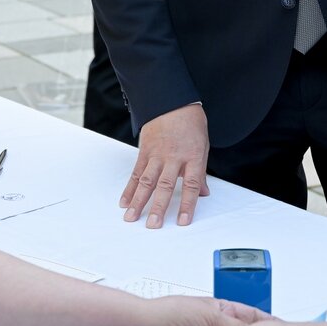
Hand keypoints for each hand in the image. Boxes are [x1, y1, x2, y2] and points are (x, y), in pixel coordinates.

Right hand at [120, 105, 209, 227]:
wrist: (172, 100)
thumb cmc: (190, 123)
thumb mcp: (202, 146)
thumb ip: (200, 171)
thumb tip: (202, 193)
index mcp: (192, 156)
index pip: (190, 184)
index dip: (187, 204)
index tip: (182, 221)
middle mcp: (173, 157)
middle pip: (165, 185)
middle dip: (158, 207)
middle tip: (153, 225)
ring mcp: (156, 154)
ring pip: (146, 181)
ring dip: (138, 201)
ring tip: (131, 217)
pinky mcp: (144, 151)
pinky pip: (136, 172)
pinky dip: (130, 187)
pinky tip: (124, 201)